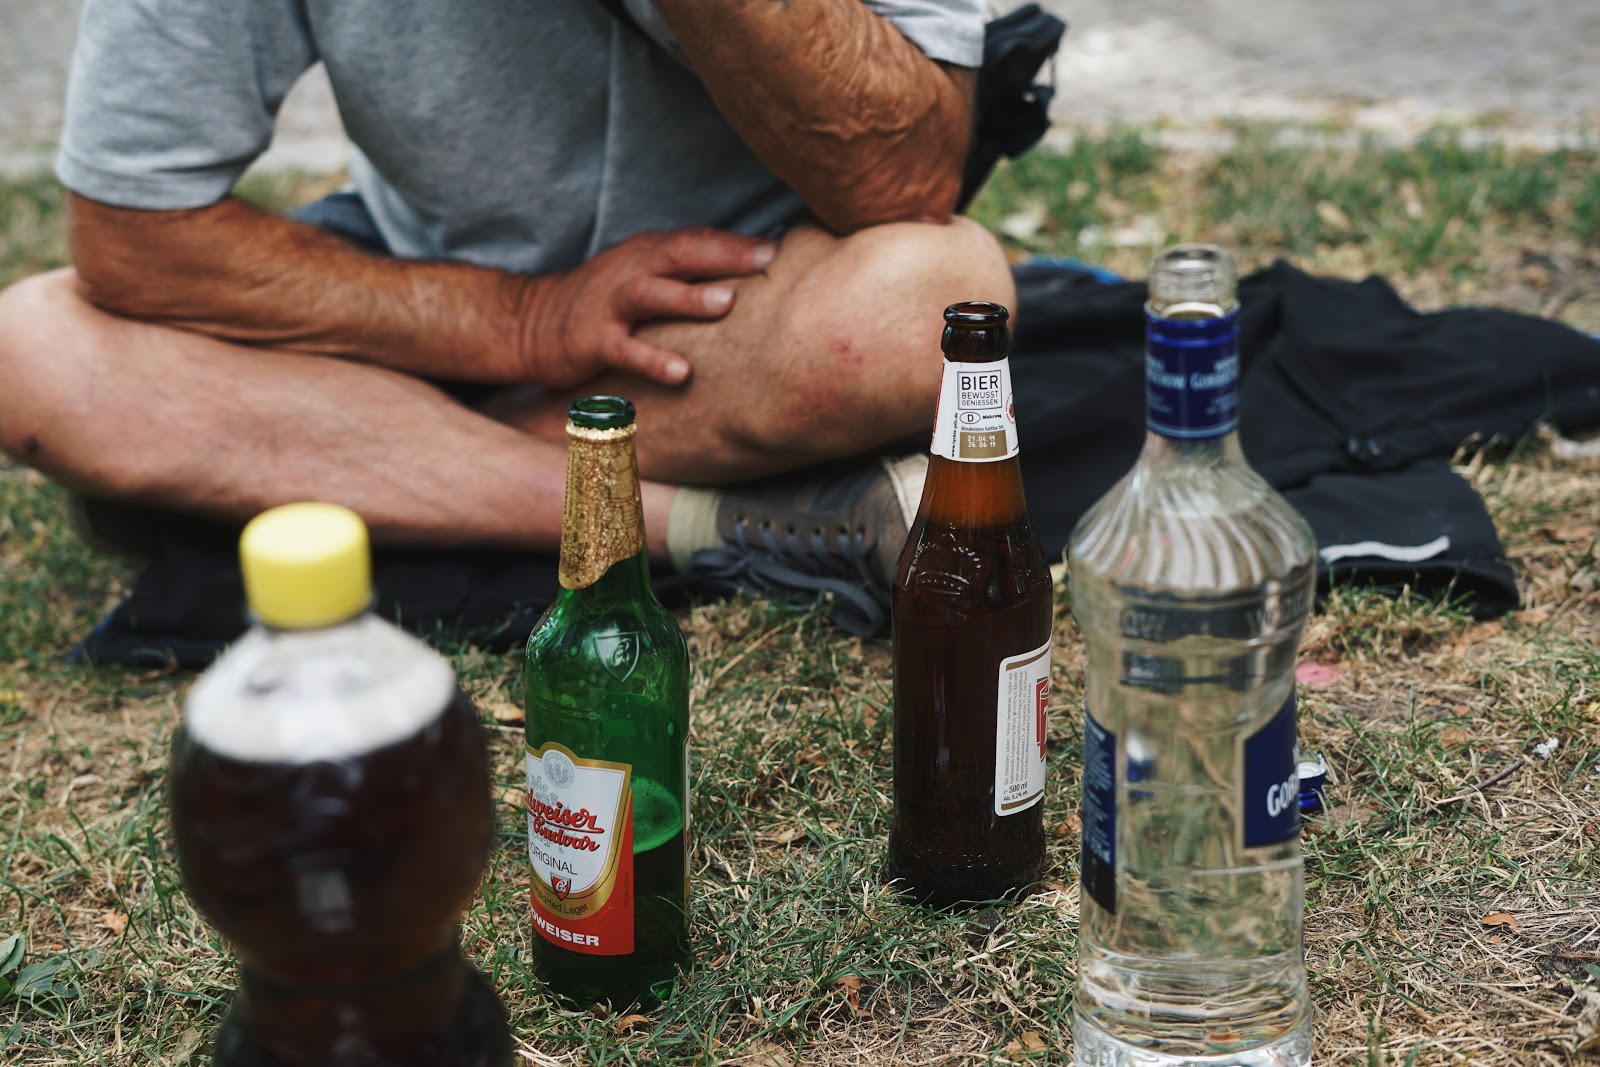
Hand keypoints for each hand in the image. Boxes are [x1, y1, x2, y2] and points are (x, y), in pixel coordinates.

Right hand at [523, 227, 776, 387]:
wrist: (528, 323)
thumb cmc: (601, 302)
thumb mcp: (639, 274)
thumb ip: (682, 270)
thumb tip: (744, 271)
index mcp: (645, 255)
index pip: (695, 240)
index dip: (735, 241)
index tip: (778, 247)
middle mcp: (630, 271)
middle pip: (680, 254)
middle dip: (724, 254)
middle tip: (766, 259)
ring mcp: (610, 305)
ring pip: (652, 293)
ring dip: (690, 297)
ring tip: (729, 302)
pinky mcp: (592, 341)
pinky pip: (625, 350)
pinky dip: (653, 360)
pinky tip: (682, 373)